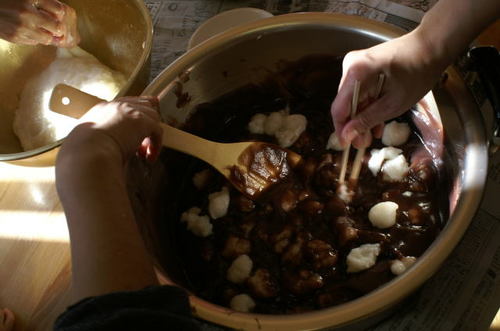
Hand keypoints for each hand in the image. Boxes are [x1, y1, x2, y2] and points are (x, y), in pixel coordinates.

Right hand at [0, 0, 79, 46]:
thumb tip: (61, 13)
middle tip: (54, 25)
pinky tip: (29, 31)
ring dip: (47, 34)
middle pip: (58, 28)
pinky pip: (34, 42)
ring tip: (40, 28)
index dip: (61, 13)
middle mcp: (27, 14)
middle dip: (57, 27)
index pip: (59, 10)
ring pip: (48, 39)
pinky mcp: (15, 37)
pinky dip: (35, 38)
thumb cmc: (8, 1)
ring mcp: (21, 28)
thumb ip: (44, 3)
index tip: (58, 15)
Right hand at [57, 96, 162, 172]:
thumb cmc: (83, 154)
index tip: (142, 127)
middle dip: (148, 123)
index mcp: (102, 109)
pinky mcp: (141, 121)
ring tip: (144, 154)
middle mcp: (116, 105)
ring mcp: (129, 111)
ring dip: (151, 135)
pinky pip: (157, 130)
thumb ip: (101, 138)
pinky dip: (156, 145)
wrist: (86, 154)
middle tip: (143, 145)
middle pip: (143, 105)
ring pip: (153, 117)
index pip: (126, 104)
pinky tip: (150, 157)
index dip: (137, 114)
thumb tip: (111, 149)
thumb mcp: (89, 140)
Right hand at [330, 30, 446, 147]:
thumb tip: (347, 136)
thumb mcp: (393, 104)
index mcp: (355, 73)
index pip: (339, 109)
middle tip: (363, 144)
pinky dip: (367, 105)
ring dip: (362, 117)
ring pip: (352, 99)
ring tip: (372, 135)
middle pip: (344, 104)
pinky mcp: (362, 66)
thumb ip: (367, 120)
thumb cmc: (417, 72)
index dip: (341, 130)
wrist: (431, 46)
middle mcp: (350, 66)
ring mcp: (355, 65)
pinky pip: (359, 91)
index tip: (346, 146)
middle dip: (354, 125)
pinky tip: (376, 120)